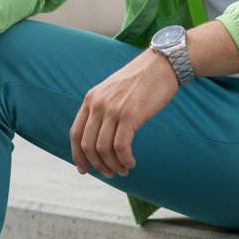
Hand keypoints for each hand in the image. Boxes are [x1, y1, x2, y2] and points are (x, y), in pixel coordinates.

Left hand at [70, 50, 178, 177]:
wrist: (162, 64)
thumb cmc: (142, 81)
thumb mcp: (113, 91)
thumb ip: (103, 109)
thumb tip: (100, 138)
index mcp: (90, 99)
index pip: (75, 133)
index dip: (77, 155)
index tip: (84, 170)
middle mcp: (97, 104)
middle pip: (88, 145)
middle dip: (98, 165)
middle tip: (110, 174)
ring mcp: (113, 109)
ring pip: (103, 149)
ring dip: (113, 165)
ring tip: (123, 170)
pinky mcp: (130, 114)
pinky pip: (121, 146)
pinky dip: (125, 159)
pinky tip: (131, 162)